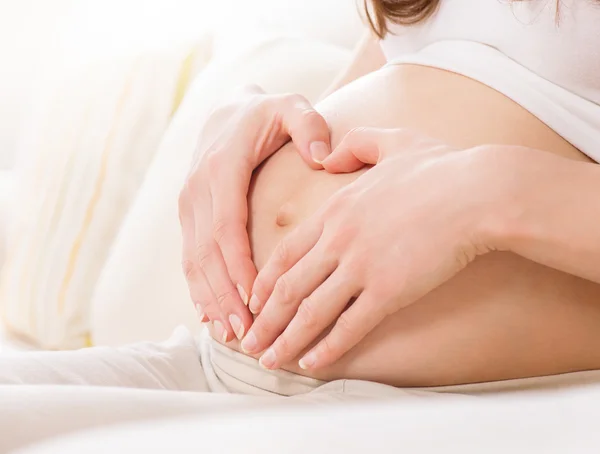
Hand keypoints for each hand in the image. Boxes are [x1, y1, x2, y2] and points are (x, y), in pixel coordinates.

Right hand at [178, 86, 331, 341]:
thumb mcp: (291, 106)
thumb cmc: (265, 114)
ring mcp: (188, 203)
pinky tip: (210, 314)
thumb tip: (323, 158)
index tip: (257, 300)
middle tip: (247, 332)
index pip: (227, 226)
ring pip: (194, 259)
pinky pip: (189, 256)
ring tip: (230, 333)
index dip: (238, 266)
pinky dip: (199, 287)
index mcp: (221, 167)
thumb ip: (309, 126)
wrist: (225, 110)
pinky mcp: (188, 215)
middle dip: (225, 295)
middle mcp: (197, 188)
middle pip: (207, 252)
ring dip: (210, 298)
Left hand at [242, 127, 497, 368]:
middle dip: (264, 320)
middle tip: (248, 342)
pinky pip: (350, 326)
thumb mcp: (390, 142)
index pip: (286, 252)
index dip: (265, 281)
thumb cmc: (441, 168)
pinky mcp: (388, 291)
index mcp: (336, 210)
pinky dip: (327, 347)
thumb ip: (354, 145)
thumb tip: (327, 155)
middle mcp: (339, 240)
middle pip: (288, 287)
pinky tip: (312, 364)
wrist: (477, 192)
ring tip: (269, 361)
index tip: (252, 302)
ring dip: (286, 340)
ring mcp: (361, 266)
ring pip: (311, 311)